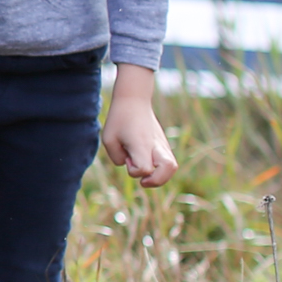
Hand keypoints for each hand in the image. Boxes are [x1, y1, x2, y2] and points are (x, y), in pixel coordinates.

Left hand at [102, 66, 177, 187]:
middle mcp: (156, 145)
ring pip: (173, 167)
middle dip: (156, 181)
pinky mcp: (164, 144)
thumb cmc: (119, 118)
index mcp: (142, 144)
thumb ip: (117, 158)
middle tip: (143, 177)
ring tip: (145, 170)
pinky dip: (160, 169)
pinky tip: (146, 161)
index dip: (134, 170)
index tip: (127, 158)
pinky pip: (168, 162)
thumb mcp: (109, 139)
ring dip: (160, 176)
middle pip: (169, 168)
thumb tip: (130, 165)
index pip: (144, 168)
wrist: (134, 100)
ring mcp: (163, 144)